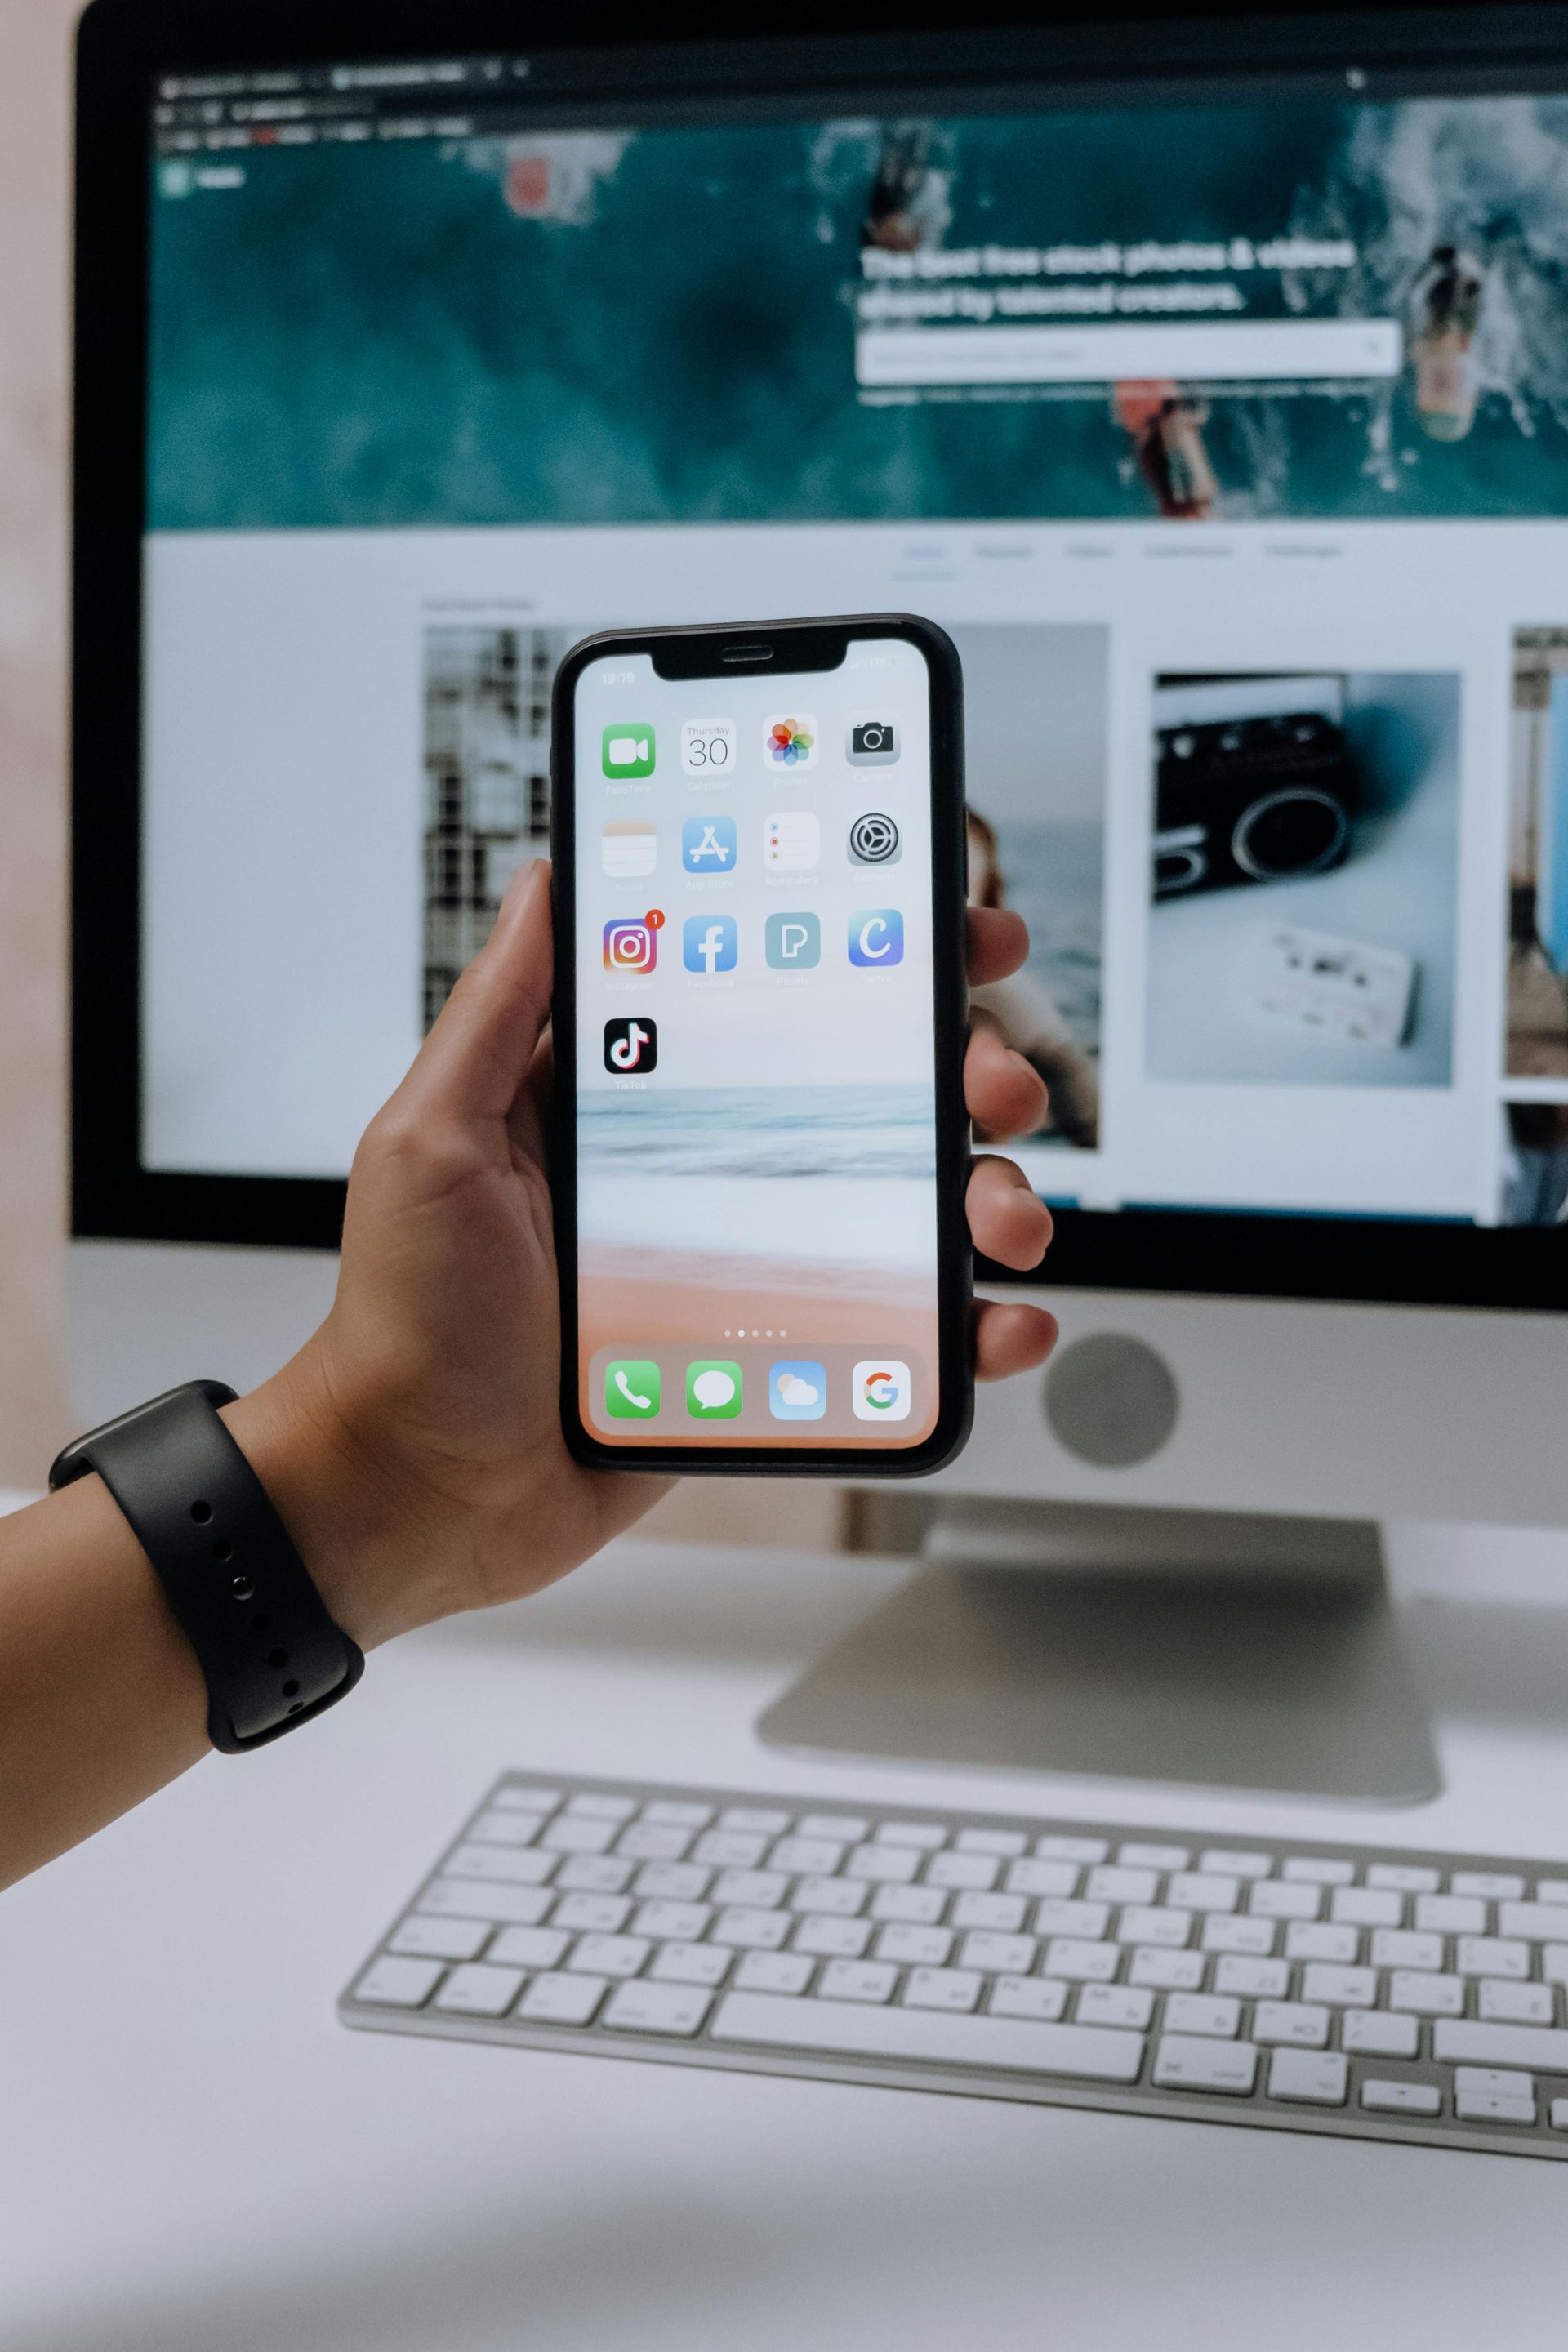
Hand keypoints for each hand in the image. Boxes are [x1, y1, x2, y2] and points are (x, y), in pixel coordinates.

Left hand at [230, 864, 1057, 1647]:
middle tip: (994, 1085)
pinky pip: (898, 1332)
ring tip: (1005, 1223)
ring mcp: (750, 1262)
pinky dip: (970, 1326)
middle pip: (872, 1091)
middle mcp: (706, 1167)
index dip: (871, 951)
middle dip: (962, 1071)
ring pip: (908, 1207)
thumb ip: (498, 1011)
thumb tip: (551, 877)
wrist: (422, 1492)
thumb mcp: (434, 1138)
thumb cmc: (409, 1322)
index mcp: (635, 1097)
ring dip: (991, 1197)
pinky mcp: (775, 1357)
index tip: (949, 922)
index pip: (772, 992)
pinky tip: (1002, 1322)